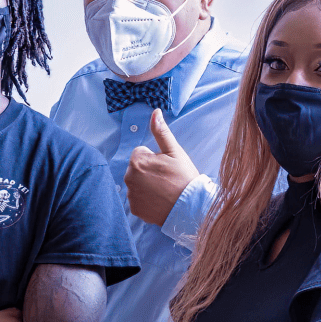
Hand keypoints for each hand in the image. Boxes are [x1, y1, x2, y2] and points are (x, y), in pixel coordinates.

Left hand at [125, 108, 199, 226]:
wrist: (191, 208)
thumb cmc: (184, 177)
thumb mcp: (175, 152)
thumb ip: (161, 132)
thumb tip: (155, 112)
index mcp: (137, 160)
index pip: (141, 153)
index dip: (154, 158)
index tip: (166, 167)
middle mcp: (129, 177)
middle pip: (137, 168)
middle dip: (148, 171)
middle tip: (166, 179)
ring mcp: (131, 195)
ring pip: (137, 184)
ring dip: (146, 185)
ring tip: (164, 190)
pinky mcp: (134, 209)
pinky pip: (137, 199)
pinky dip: (146, 200)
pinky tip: (159, 201)